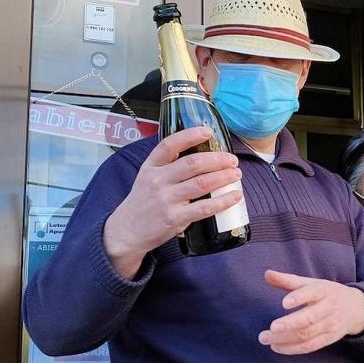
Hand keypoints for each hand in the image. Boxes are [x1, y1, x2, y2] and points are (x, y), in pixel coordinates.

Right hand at [103, 127, 242, 278]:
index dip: (190, 135)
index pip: (169, 145)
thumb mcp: (148, 176)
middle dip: (218, 159)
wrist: (126, 231)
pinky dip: (222, 201)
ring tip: (236, 174)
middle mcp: (158, 180)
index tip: (208, 131)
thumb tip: (198, 149)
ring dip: (224, 177)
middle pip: (193, 164)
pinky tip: (234, 195)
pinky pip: (204, 207)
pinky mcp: (175, 218)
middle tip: (232, 160)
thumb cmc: (143, 201)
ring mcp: (166, 200)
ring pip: (202, 183)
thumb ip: (168, 163)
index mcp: (152, 166)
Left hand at [260, 270, 363, 354]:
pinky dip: (292, 349)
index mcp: (324, 290)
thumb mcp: (311, 283)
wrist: (355, 308)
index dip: (299, 298)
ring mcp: (329, 325)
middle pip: (309, 318)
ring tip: (265, 338)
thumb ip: (288, 280)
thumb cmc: (327, 293)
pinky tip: (276, 347)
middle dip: (289, 324)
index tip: (284, 303)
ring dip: (285, 339)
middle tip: (271, 327)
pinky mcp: (328, 339)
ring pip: (307, 334)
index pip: (312, 293)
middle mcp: (328, 308)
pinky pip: (309, 346)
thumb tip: (266, 274)